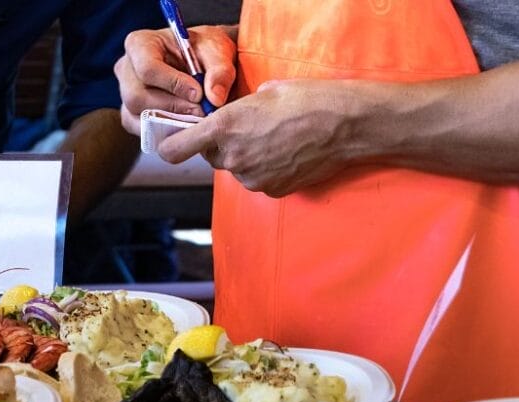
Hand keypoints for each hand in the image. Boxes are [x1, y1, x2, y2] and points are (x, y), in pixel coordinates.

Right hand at [115, 25, 236, 134]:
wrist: (204, 63)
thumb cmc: (205, 51)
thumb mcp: (218, 51)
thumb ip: (220, 71)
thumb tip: (214, 98)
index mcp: (139, 44)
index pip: (147, 68)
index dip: (173, 85)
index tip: (199, 94)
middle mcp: (126, 68)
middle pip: (137, 96)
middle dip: (171, 108)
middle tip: (200, 112)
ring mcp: (125, 93)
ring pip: (137, 116)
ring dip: (169, 121)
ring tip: (196, 118)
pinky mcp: (130, 114)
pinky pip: (141, 129)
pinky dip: (164, 131)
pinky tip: (186, 124)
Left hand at [156, 79, 370, 196]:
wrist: (345, 125)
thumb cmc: (306, 100)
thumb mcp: (262, 92)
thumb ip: (234, 110)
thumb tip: (227, 116)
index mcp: (223, 128)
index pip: (174, 150)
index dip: (173, 145)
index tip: (177, 141)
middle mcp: (231, 157)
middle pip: (211, 156)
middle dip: (222, 145)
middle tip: (249, 129)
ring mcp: (250, 177)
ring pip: (236, 168)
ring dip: (246, 157)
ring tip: (275, 139)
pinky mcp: (270, 191)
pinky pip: (257, 179)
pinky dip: (266, 169)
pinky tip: (286, 153)